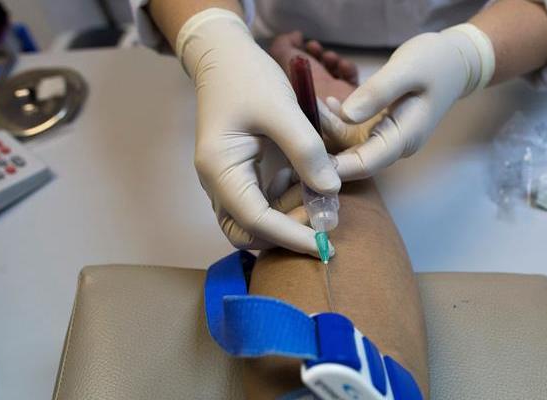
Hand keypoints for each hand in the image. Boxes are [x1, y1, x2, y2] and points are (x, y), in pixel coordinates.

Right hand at [177, 9, 338, 255]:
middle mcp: (217, 182)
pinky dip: (282, 203)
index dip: (290, 235)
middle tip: (323, 217)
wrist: (224, 56)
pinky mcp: (238, 176)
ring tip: (315, 195)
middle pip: (248, 232)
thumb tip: (330, 190)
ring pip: (252, 223)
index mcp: (220, 168)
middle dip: (286, 233)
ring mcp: (225, 181)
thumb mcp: (281, 109)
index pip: (254, 219)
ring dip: (286, 219)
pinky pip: (258, 205)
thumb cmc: (248, 77)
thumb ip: (306, 150)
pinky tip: (301, 181)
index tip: (324, 244)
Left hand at [321, 24, 493, 180]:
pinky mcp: (380, 128)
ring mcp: (386, 138)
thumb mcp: (407, 69)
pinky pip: (352, 133)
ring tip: (309, 104)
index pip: (366, 163)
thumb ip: (377, 92)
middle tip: (297, 125)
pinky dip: (336, 121)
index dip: (335, 166)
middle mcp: (394, 145)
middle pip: (352, 159)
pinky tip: (326, 103)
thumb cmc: (435, 62)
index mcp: (404, 137)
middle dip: (323, 146)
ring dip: (327, 129)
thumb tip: (345, 115)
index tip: (306, 156)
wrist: (455, 61)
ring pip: (349, 145)